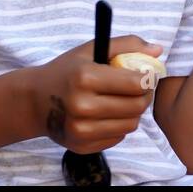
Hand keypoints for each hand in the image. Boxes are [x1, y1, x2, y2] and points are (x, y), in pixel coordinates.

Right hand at [27, 36, 161, 154]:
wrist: (35, 100)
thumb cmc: (67, 71)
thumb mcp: (91, 50)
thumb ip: (126, 45)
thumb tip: (158, 51)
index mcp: (85, 77)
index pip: (136, 84)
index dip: (148, 79)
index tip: (147, 75)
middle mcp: (81, 106)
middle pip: (137, 106)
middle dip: (144, 96)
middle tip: (139, 89)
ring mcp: (80, 129)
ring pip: (131, 125)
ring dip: (133, 112)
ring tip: (122, 100)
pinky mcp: (81, 146)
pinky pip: (118, 138)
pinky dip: (119, 126)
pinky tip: (107, 114)